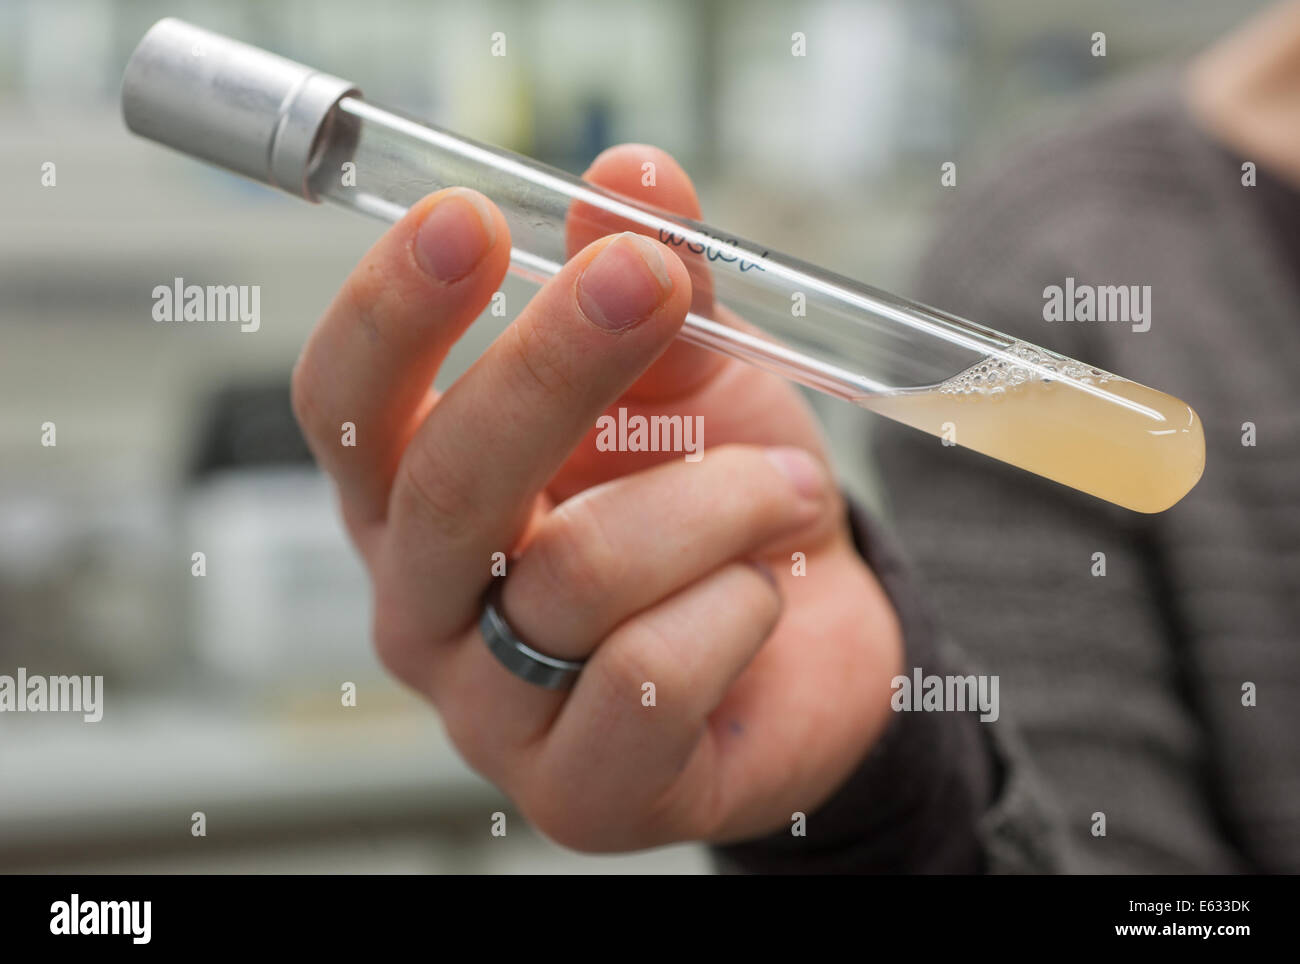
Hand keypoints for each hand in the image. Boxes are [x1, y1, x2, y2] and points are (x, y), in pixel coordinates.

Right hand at [291, 144, 902, 848]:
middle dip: (557, 370)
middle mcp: (426, 607)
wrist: (806, 639)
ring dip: (714, 502)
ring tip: (783, 487)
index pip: (347, 408)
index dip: (389, 314)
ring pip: (577, 577)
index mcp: (418, 497)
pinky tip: (760, 596)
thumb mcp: (686, 376)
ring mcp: (491, 713)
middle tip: (649, 284)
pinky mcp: (575, 793)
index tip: (466, 220)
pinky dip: (735, 608)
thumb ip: (648, 279)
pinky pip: (649, 677)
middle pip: (443, 486)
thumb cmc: (717, 502)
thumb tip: (631, 175)